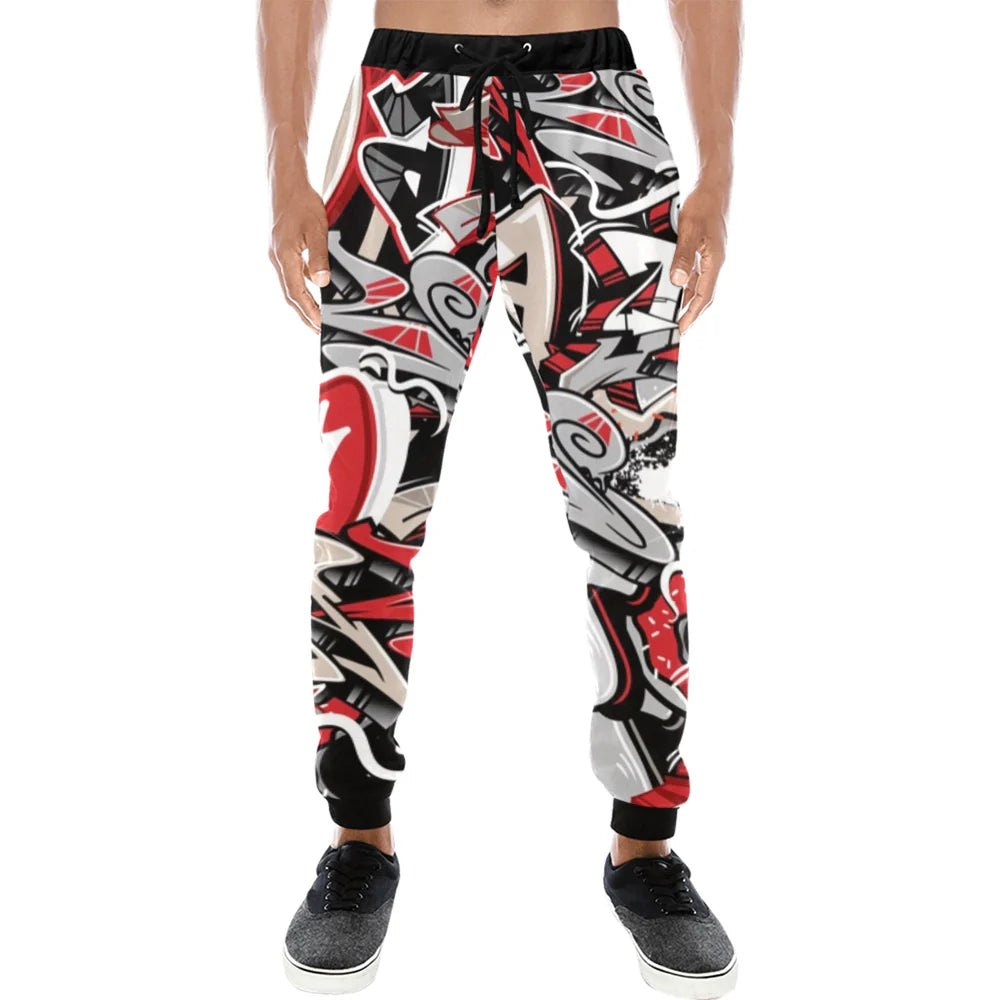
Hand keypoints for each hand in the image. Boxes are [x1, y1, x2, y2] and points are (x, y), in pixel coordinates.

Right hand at [268, 181, 330, 331]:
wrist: (286, 181)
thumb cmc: (301, 202)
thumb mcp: (317, 230)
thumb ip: (319, 258)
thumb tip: (322, 284)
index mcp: (284, 257)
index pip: (297, 294)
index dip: (309, 313)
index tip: (321, 327)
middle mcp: (277, 258)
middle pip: (290, 295)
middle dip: (304, 314)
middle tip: (318, 330)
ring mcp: (277, 253)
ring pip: (290, 285)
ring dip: (302, 302)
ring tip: (317, 315)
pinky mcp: (281, 247)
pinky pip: (291, 273)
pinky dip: (302, 286)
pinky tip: (314, 288)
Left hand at [669, 183, 729, 334]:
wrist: (713, 184)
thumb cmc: (703, 205)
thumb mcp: (689, 231)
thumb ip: (683, 257)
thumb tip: (678, 282)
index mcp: (715, 262)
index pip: (704, 297)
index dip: (693, 314)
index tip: (683, 329)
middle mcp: (715, 262)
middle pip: (704, 294)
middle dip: (692, 312)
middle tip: (679, 327)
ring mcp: (711, 255)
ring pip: (700, 284)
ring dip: (689, 299)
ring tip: (676, 313)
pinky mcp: (705, 248)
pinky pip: (697, 272)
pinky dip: (688, 283)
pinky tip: (678, 287)